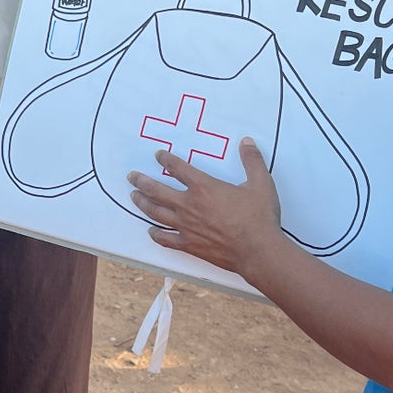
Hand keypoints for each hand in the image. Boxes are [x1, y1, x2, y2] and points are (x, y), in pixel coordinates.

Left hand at [126, 139, 286, 278]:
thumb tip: (247, 142)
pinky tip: (151, 231)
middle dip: (141, 181)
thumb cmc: (259, 217)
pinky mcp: (189, 245)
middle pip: (156, 190)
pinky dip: (156, 234)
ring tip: (133, 197)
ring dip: (142, 203)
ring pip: (155, 212)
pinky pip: (165, 239)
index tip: (158, 155)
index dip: (166, 159)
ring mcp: (186, 226)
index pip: (178, 168)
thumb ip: (252, 161)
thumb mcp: (261, 183)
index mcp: (204, 187)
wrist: (257, 250)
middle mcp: (189, 205)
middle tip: (131, 176)